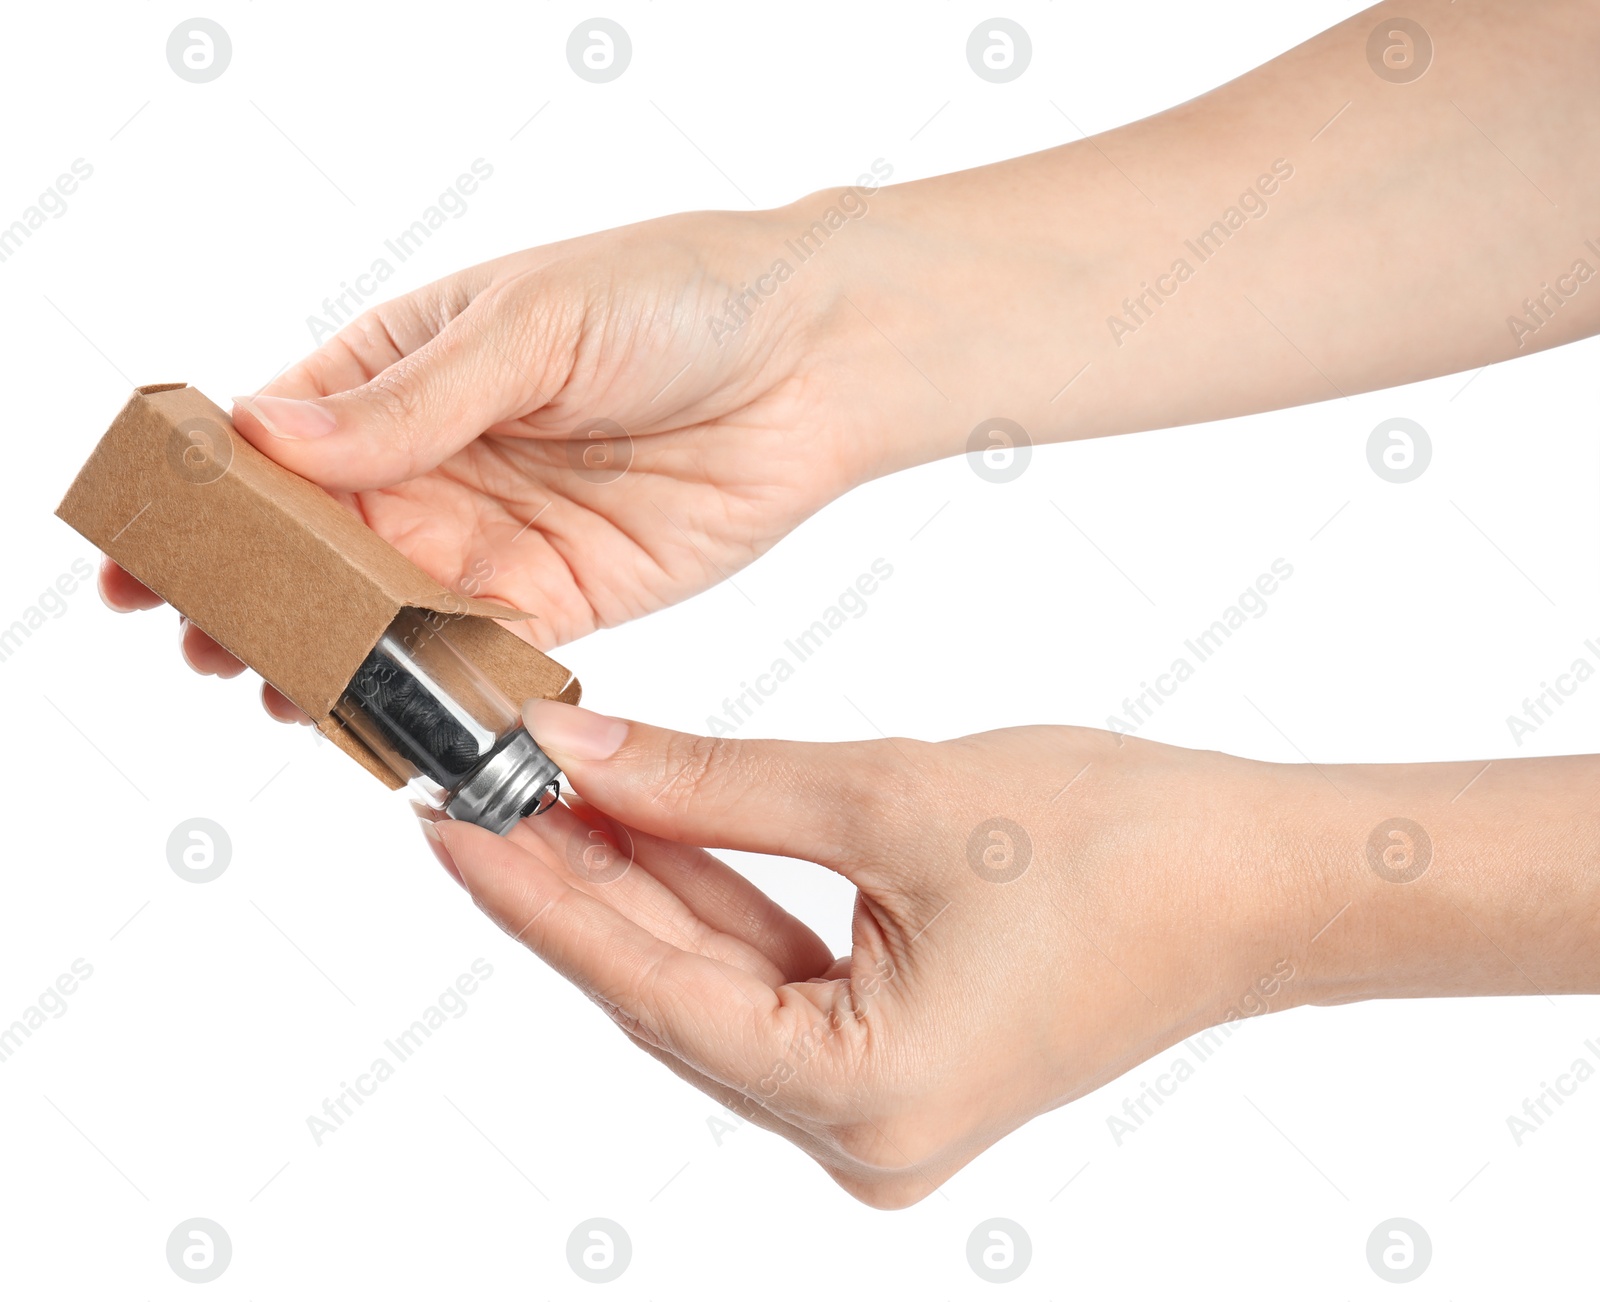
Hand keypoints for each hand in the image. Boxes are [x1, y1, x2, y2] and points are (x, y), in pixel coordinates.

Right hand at [98, 200, 919, 718]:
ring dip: (336, 659)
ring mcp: (494, 536)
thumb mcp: (534, 324)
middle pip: (320, 548)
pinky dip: (438, 689)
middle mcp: (436, 462)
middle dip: (261, 601)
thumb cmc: (680, 297)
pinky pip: (482, 654)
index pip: (277, 447)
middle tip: (213, 648)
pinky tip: (395, 717)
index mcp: (403, 371)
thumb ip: (413, 399)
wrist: (815, 356)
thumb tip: (271, 436)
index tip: (143, 558)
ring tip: (287, 697)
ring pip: (389, 615)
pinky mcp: (562, 599)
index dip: (209, 506)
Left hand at [428, 702, 1345, 1205]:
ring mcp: (876, 1111)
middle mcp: (858, 1134)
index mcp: (863, 1097)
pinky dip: (713, 903)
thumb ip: (714, 784)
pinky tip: (649, 830)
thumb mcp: (889, 794)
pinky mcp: (895, 1068)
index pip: (648, 986)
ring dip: (639, 887)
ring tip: (547, 793)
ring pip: (713, 983)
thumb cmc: (1118, 842)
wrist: (1262, 881)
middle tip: (480, 786)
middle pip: (669, 991)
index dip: (538, 896)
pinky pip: (769, 981)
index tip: (449, 817)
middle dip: (578, 882)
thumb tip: (582, 752)